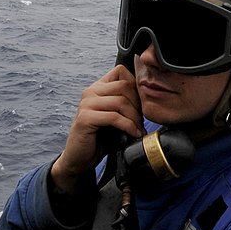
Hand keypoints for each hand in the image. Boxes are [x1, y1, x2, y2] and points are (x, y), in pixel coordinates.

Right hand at [51, 65, 144, 194]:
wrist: (80, 158)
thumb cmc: (101, 137)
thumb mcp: (117, 115)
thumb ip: (127, 103)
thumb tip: (149, 96)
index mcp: (98, 87)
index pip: (121, 71)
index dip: (136, 86)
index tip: (141, 104)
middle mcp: (90, 92)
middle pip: (124, 86)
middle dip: (138, 104)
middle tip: (141, 121)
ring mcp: (86, 104)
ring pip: (121, 101)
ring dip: (134, 118)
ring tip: (138, 129)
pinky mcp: (85, 118)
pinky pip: (114, 117)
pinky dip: (128, 126)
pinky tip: (133, 134)